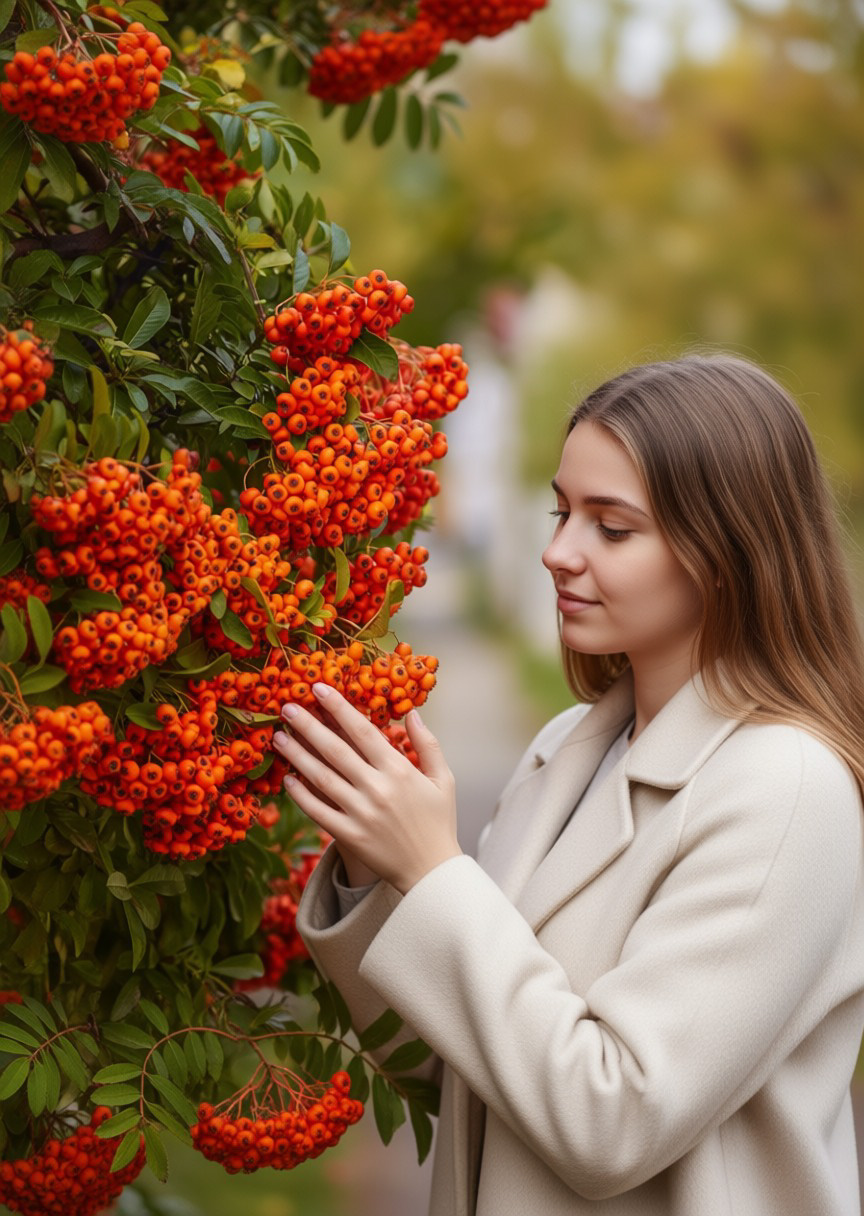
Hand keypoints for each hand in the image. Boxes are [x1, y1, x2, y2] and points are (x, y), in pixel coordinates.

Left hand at [272, 684, 460, 894]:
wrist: (432, 873)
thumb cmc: (439, 822)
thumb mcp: (444, 779)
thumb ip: (428, 744)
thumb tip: (412, 712)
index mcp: (400, 771)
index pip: (363, 731)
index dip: (340, 707)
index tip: (319, 688)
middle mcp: (378, 789)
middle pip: (336, 750)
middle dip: (309, 725)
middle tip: (287, 706)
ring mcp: (361, 814)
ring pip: (321, 778)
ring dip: (297, 755)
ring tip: (279, 737)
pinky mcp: (349, 836)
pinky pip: (318, 811)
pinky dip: (301, 795)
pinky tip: (287, 779)